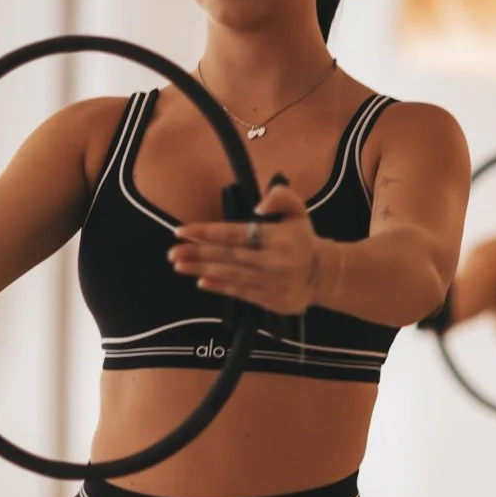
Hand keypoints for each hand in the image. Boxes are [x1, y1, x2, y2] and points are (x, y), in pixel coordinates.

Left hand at [169, 181, 328, 315]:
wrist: (323, 274)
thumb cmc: (301, 239)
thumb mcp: (298, 210)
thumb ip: (281, 196)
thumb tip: (259, 205)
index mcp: (277, 237)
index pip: (236, 233)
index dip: (207, 232)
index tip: (182, 230)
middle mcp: (274, 261)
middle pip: (229, 256)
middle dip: (198, 253)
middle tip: (172, 251)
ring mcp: (272, 282)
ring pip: (231, 276)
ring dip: (202, 270)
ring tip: (179, 265)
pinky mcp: (271, 300)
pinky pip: (241, 292)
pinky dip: (219, 287)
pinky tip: (200, 281)